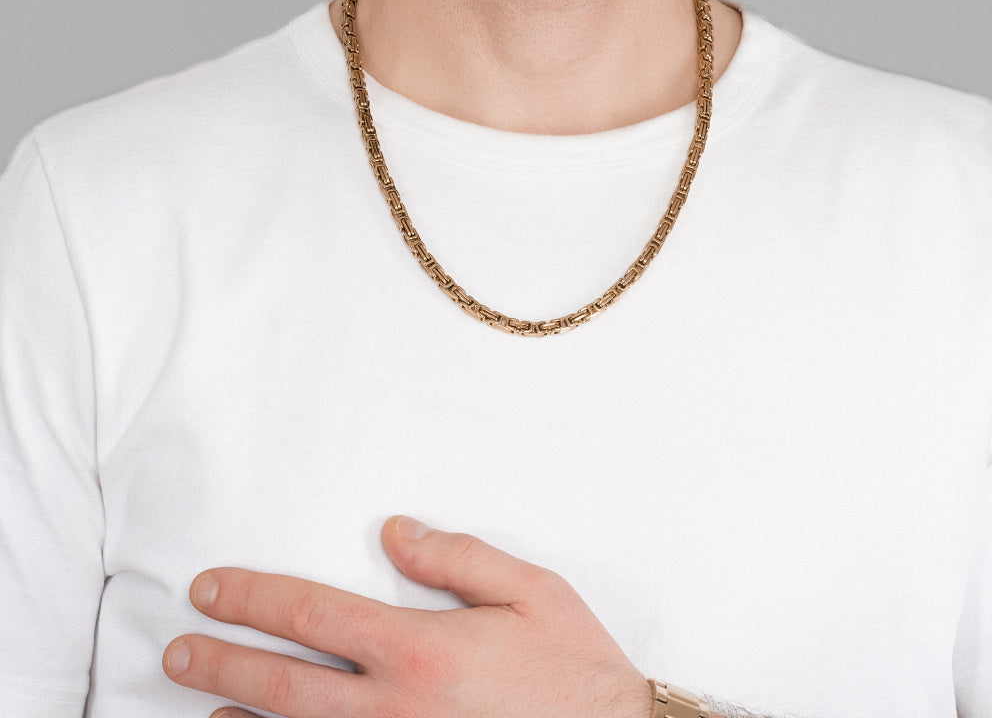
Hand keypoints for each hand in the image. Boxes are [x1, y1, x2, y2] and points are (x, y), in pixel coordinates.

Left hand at [163, 516, 651, 717]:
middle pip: (284, 683)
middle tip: (176, 649)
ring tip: (202, 703)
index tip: (210, 589)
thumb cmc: (574, 669)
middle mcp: (395, 707)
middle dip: (222, 661)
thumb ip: (457, 557)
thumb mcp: (531, 591)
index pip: (313, 615)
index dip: (254, 598)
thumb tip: (393, 533)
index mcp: (420, 649)